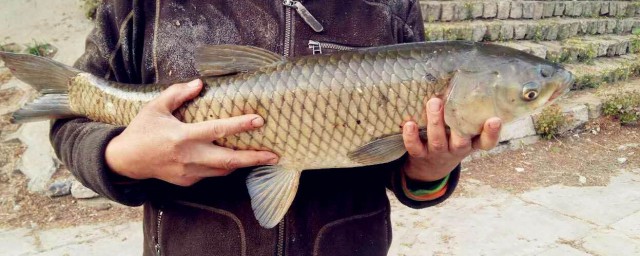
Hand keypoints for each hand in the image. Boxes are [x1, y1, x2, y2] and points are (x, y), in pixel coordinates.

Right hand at [105, 79, 278, 185]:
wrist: (126, 160)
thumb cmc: (142, 130)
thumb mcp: (156, 107)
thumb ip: (179, 93)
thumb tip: (201, 83)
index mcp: (182, 136)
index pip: (216, 130)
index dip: (239, 125)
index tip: (259, 120)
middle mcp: (188, 157)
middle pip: (228, 160)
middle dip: (253, 159)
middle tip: (274, 155)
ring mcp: (188, 172)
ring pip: (223, 170)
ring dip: (241, 163)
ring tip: (261, 157)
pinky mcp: (187, 181)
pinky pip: (211, 173)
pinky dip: (223, 167)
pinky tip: (232, 159)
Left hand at [401, 98, 501, 181]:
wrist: (432, 166)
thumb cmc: (451, 140)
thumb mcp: (464, 131)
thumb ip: (465, 113)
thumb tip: (460, 78)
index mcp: (471, 143)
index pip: (486, 142)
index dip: (492, 133)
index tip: (495, 119)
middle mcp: (457, 149)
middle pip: (460, 141)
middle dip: (457, 123)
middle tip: (452, 103)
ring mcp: (438, 153)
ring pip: (438, 141)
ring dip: (435, 122)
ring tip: (433, 102)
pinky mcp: (421, 155)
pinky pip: (415, 148)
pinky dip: (411, 137)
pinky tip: (409, 124)